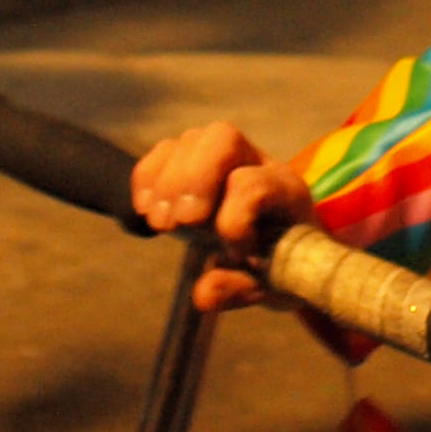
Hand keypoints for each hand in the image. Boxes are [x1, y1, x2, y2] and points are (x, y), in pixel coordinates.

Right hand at [128, 119, 326, 314]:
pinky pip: (165, 150)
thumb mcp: (271, 286)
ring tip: (161, 223)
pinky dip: (148, 175)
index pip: (254, 184)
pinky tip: (145, 208)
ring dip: (166, 182)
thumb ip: (239, 288)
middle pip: (223, 138)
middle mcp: (256, 163)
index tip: (237, 255)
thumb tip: (202, 293)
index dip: (235, 221)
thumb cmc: (281, 265)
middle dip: (193, 180)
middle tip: (180, 223)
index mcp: (285, 191)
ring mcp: (224, 158)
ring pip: (192, 140)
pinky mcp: (194, 163)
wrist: (284, 249)